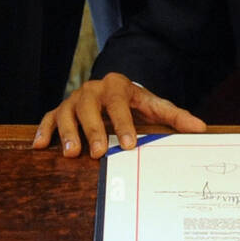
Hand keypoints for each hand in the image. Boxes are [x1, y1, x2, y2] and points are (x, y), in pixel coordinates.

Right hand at [33, 73, 208, 158]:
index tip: (129, 145)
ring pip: (66, 114)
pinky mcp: (60, 110)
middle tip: (99, 152)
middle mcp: (92, 91)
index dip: (123, 124)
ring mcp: (73, 100)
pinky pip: (49, 118)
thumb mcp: (153, 105)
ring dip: (67, 133)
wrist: (112, 88)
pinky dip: (43, 130)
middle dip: (94, 131)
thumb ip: (174, 116)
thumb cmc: (133, 102)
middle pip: (89, 108)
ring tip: (70, 154)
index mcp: (117, 86)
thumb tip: (200, 128)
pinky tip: (40, 146)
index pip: (119, 104)